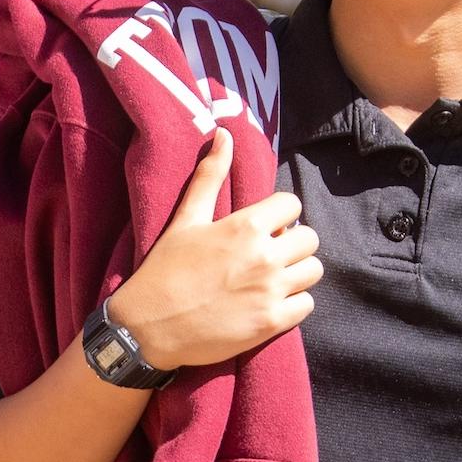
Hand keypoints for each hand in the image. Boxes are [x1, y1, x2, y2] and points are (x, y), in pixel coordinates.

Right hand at [102, 131, 320, 371]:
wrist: (148, 326)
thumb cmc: (165, 269)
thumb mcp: (186, 219)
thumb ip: (210, 176)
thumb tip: (224, 134)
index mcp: (245, 226)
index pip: (293, 205)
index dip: (280, 215)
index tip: (265, 227)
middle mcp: (264, 256)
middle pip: (309, 239)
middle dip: (292, 244)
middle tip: (269, 255)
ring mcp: (270, 291)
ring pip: (313, 271)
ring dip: (297, 273)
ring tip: (272, 279)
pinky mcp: (271, 323)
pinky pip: (306, 305)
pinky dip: (294, 304)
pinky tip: (270, 303)